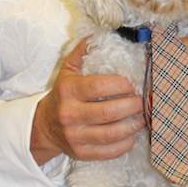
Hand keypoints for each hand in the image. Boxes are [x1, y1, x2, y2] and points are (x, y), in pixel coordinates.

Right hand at [30, 39, 144, 164]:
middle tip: (143, 101)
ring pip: (112, 134)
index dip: (121, 86)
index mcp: (69, 91)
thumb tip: (101, 33)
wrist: (44, 126)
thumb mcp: (68, 70)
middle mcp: (70, 114)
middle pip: (109, 112)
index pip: (99, 87)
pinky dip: (126, 143)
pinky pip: (110, 151)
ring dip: (133, 125)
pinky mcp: (81, 153)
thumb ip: (84, 51)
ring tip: (143, 117)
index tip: (133, 84)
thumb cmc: (63, 95)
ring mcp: (75, 136)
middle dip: (132, 106)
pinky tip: (132, 134)